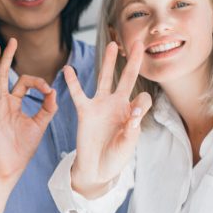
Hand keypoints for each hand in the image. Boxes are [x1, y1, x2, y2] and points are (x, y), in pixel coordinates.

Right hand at [0, 38, 56, 181]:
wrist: (11, 167)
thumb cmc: (22, 148)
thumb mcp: (40, 124)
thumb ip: (48, 108)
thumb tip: (54, 90)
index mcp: (14, 104)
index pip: (24, 83)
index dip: (38, 82)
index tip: (48, 90)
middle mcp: (3, 103)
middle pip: (4, 75)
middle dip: (7, 57)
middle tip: (10, 40)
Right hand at [63, 42, 152, 197]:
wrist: (97, 169)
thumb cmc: (115, 157)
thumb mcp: (128, 144)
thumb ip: (132, 127)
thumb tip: (134, 109)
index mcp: (131, 112)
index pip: (143, 98)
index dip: (141, 104)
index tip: (134, 116)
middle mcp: (117, 105)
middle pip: (127, 78)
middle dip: (133, 61)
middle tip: (138, 42)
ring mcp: (100, 106)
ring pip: (104, 78)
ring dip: (108, 62)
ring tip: (111, 44)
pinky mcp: (85, 112)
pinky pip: (78, 94)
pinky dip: (73, 82)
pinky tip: (68, 68)